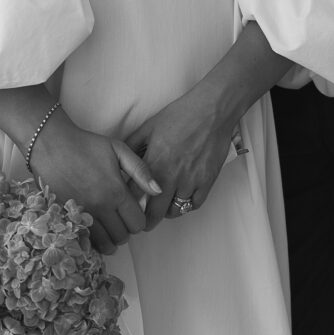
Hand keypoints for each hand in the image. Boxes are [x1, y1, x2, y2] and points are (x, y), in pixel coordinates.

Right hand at [30, 111, 159, 254]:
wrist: (50, 143)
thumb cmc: (86, 144)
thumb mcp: (118, 149)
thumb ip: (141, 170)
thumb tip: (158, 190)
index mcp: (116, 192)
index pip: (137, 223)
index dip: (138, 221)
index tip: (132, 213)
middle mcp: (100, 207)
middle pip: (123, 236)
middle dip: (125, 230)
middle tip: (120, 220)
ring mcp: (81, 214)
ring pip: (104, 243)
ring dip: (110, 239)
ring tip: (108, 227)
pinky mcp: (64, 217)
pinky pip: (84, 241)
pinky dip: (92, 240)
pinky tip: (93, 230)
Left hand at [126, 90, 236, 228]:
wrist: (211, 111)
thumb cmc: (180, 115)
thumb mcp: (149, 126)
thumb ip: (133, 144)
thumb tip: (122, 158)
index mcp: (154, 164)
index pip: (135, 196)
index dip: (129, 206)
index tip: (127, 209)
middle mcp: (172, 177)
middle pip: (155, 212)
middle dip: (147, 221)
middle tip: (143, 223)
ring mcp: (191, 181)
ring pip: (175, 210)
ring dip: (167, 212)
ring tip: (163, 208)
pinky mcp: (207, 181)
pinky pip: (194, 204)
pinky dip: (186, 206)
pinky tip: (182, 200)